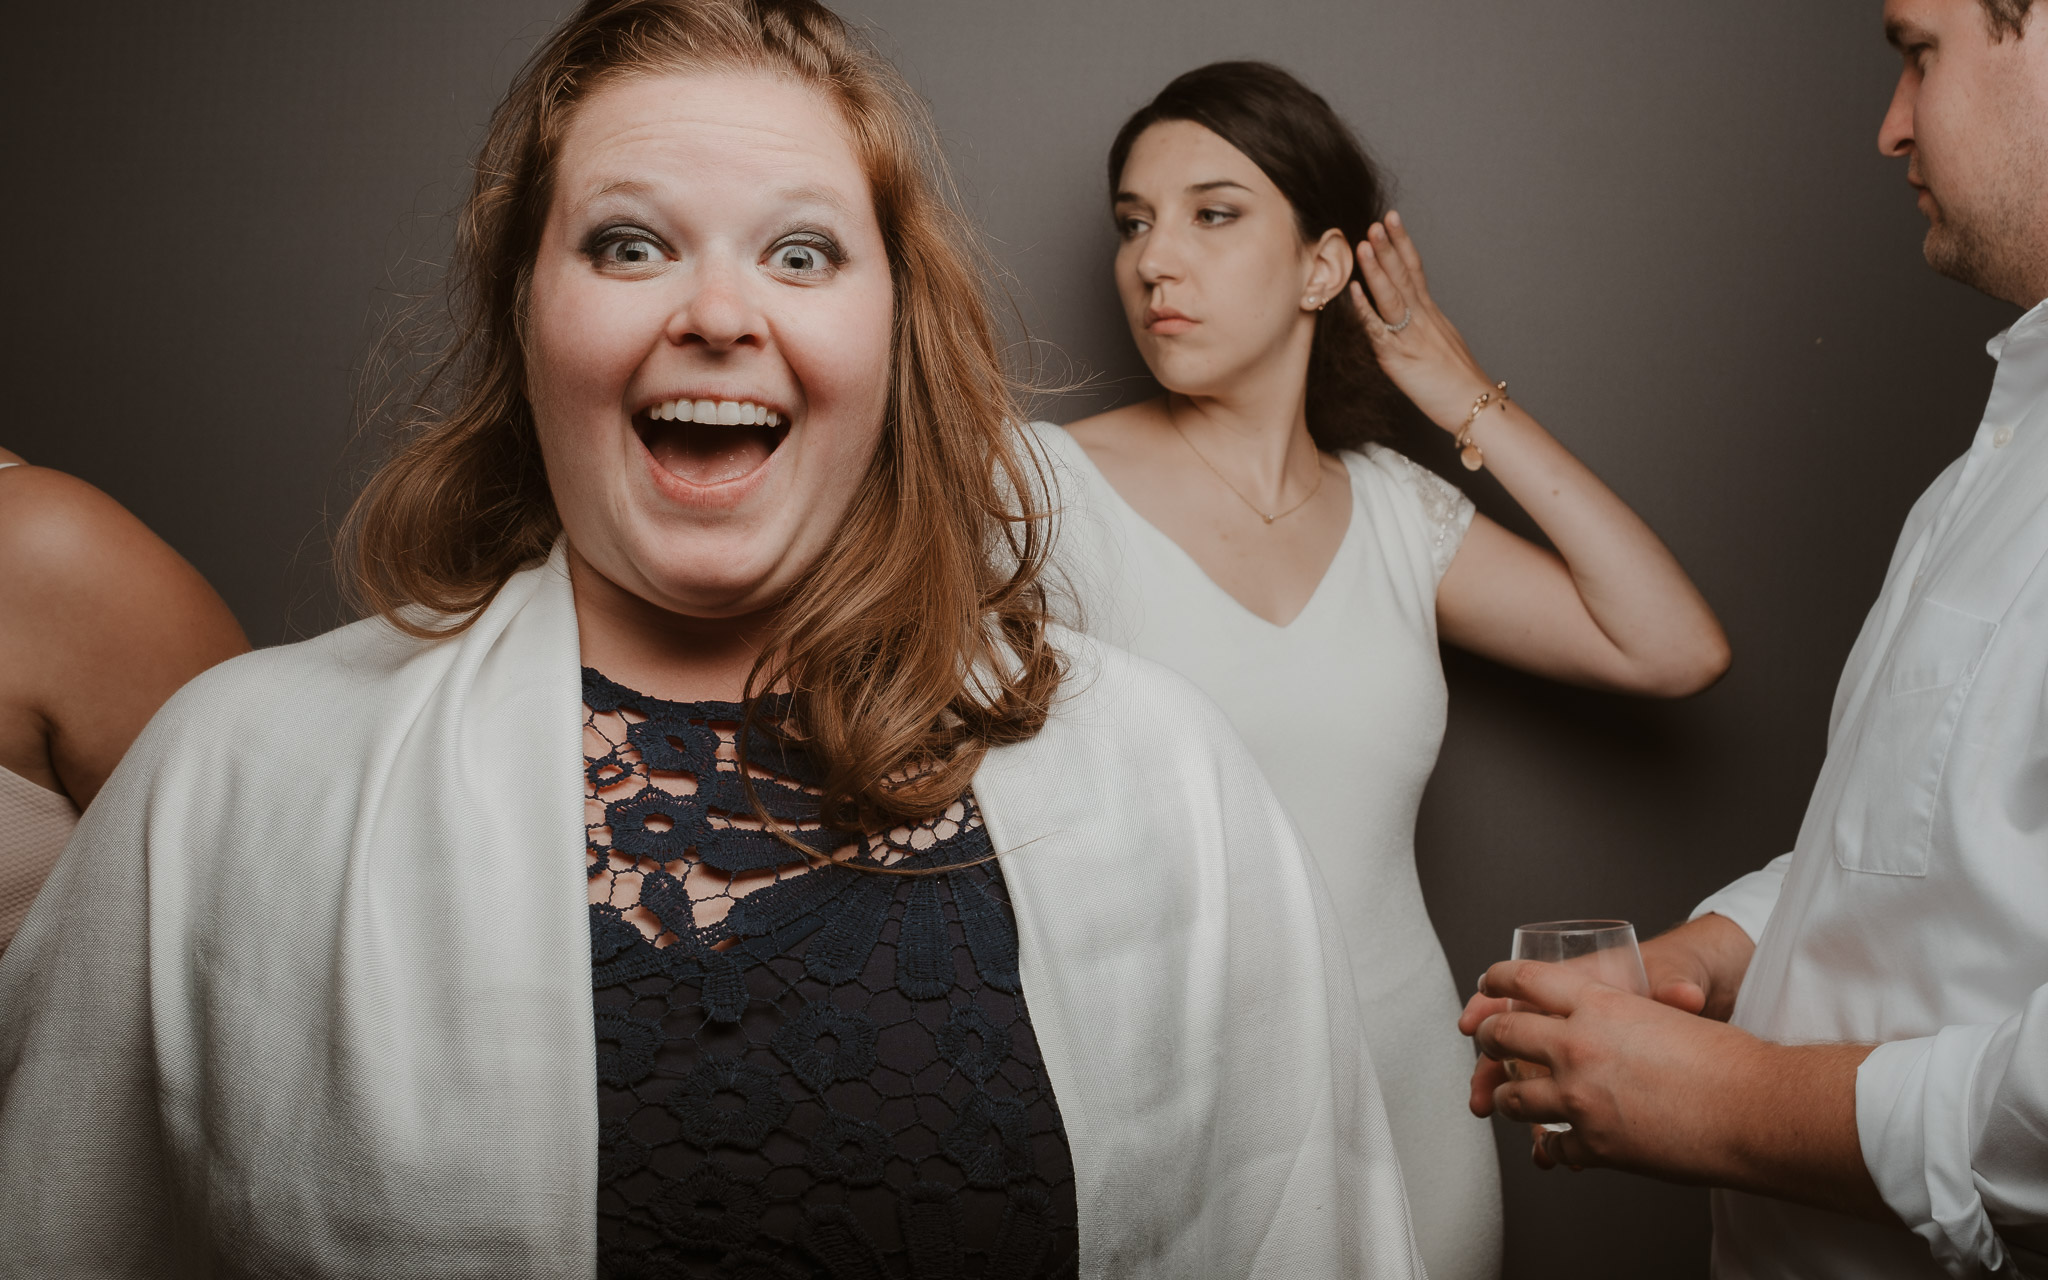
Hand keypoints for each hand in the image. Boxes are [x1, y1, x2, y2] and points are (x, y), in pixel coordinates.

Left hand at [1350, 211, 1495, 432]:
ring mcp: (1411, 336)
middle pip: (1405, 275)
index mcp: (1432, 314)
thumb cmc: (1458, 382)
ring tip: (1366, 243)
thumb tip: (1411, 317)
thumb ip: (1425, 327)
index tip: (1392, 219)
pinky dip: (1366, 309)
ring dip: (1378, 268)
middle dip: (1390, 245)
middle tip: (1377, 220)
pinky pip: (1379, 330)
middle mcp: (1423, 319)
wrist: (1473, 405)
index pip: (1416, 269)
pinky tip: (1355, 291)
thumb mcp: (1443, 344)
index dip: (1403, 243)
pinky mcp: (1400, 357)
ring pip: (1393, 295)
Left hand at [1457, 959, 1890, 1220]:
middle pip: (1501, 1035)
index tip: (1486, 987)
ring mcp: (1578, 1097)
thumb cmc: (1725, 1059)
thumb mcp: (1663, 1013)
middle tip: (1485, 1043)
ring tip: (1506, 1100)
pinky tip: (1557, 1146)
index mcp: (1596, 1003)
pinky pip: (1553, 1145)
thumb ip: (1619, 1015)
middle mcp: (1576, 1045)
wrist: (1756, 1108)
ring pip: (1512, 1098)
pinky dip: (1554, 1148)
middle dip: (1487, 1039)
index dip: (1496, 981)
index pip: (1522, 980)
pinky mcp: (1593, 1143)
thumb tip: (1596, 1014)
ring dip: (1505, 1098)